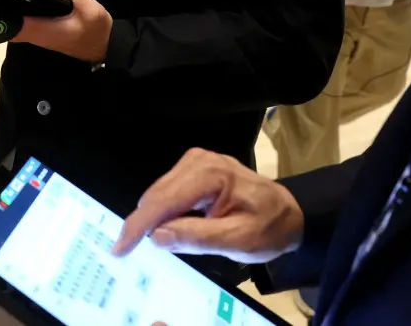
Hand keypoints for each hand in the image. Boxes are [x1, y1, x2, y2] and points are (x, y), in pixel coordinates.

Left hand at [12, 0, 111, 62]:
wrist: (105, 47)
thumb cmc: (95, 30)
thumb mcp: (89, 8)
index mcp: (44, 30)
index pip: (14, 26)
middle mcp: (37, 35)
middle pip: (10, 27)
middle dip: (0, 13)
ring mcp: (40, 36)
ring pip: (16, 27)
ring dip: (9, 14)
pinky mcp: (44, 34)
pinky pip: (25, 26)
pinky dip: (19, 16)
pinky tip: (21, 0)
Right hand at [112, 148, 304, 263]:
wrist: (290, 213)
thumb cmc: (268, 228)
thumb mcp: (238, 241)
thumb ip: (197, 237)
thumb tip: (157, 237)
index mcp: (209, 175)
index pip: (163, 201)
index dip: (138, 226)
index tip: (120, 249)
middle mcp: (198, 161)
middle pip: (156, 196)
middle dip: (146, 224)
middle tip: (143, 251)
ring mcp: (195, 161)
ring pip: (158, 193)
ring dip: (156, 218)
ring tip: (173, 238)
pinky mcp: (194, 166)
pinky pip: (167, 191)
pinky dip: (165, 211)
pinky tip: (176, 225)